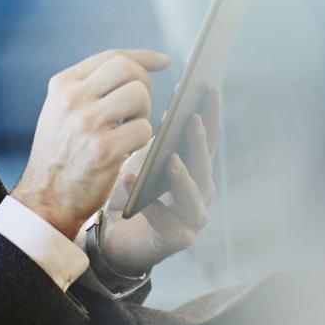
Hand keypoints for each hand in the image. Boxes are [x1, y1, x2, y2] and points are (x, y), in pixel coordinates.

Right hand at [12, 48, 169, 237]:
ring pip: (139, 95)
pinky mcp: (104, 150)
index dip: (142, 57)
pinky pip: (143, 129)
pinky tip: (126, 148)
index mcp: (62, 85)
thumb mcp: (61, 111)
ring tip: (130, 127)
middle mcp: (73, 99)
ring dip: (143, 112)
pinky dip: (140, 140)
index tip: (162, 61)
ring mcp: (88, 123)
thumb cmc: (60, 154)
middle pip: (127, 69)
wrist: (45, 198)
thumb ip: (87, 88)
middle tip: (141, 104)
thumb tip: (134, 67)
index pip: (111, 56)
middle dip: (144, 83)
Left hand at [98, 96, 219, 275]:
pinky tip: (131, 181)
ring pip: (193, 194)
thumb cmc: (133, 189)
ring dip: (182, 175)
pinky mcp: (176, 238)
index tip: (207, 85)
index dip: (210, 111)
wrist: (114, 234)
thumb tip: (162, 99)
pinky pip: (165, 220)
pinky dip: (149, 203)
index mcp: (196, 165)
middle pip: (204, 162)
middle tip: (192, 118)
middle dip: (199, 140)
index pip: (209, 135)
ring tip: (169, 158)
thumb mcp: (145, 157)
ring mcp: (192, 216)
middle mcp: (202, 189)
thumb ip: (158, 136)